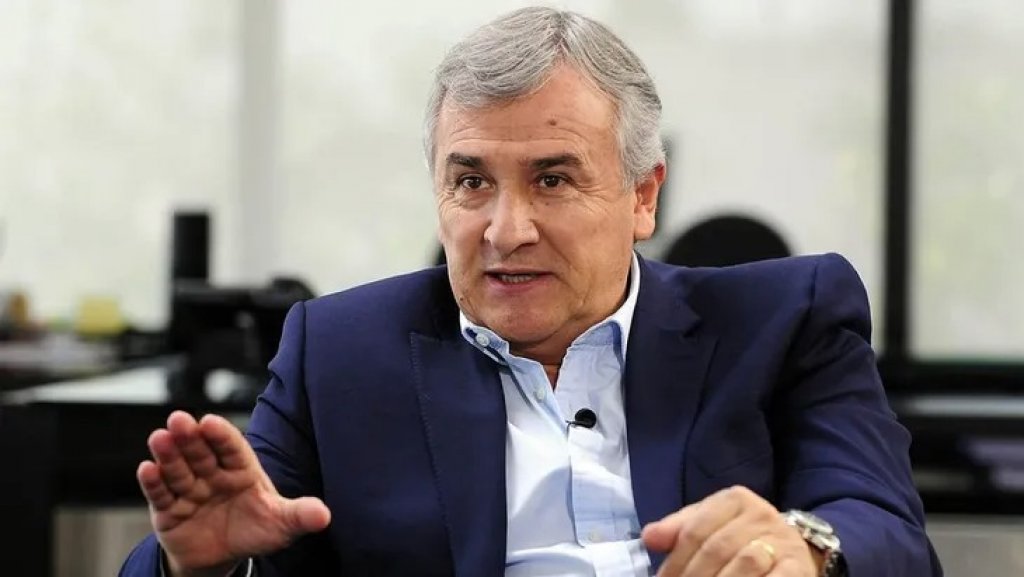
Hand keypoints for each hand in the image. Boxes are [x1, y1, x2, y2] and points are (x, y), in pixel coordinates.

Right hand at [137, 411, 330, 576]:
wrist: (223, 558)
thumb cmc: (254, 531)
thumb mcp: (281, 524)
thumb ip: (299, 516)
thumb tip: (323, 514)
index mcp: (242, 470)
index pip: (232, 448)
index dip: (221, 435)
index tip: (209, 422)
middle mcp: (213, 475)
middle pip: (201, 452)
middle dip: (189, 437)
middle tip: (178, 420)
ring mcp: (190, 491)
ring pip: (178, 469)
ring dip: (168, 453)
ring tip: (159, 438)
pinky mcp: (169, 511)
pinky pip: (161, 494)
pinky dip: (154, 482)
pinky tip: (147, 468)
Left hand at [641, 486, 818, 576]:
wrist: (791, 549)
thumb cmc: (740, 537)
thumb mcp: (709, 524)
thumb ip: (678, 529)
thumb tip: (649, 537)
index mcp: (734, 499)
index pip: (696, 529)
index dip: (676, 560)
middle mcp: (760, 514)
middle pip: (717, 547)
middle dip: (693, 576)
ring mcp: (781, 540)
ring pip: (745, 562)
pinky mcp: (798, 566)